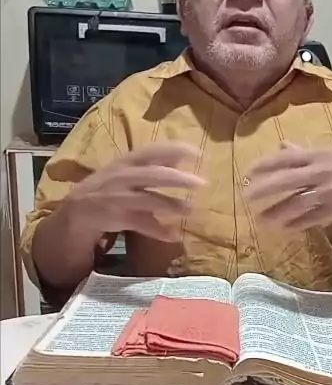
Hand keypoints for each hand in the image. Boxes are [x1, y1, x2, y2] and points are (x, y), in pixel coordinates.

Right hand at [63, 142, 204, 241]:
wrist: (78, 209)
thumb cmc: (109, 186)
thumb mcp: (127, 170)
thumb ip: (152, 164)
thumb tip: (180, 158)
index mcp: (125, 162)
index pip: (151, 151)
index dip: (173, 149)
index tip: (197, 152)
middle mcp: (122, 177)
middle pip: (152, 175)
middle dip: (176, 178)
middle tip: (201, 182)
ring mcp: (118, 198)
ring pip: (148, 200)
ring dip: (171, 205)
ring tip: (191, 209)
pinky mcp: (116, 218)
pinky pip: (141, 224)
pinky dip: (158, 230)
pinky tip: (174, 235)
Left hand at [245, 142, 331, 229]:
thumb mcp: (328, 154)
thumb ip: (303, 152)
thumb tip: (282, 145)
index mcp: (318, 156)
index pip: (286, 159)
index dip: (265, 165)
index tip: (248, 172)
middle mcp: (320, 172)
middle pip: (286, 181)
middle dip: (264, 189)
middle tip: (245, 196)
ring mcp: (327, 192)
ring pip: (296, 203)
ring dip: (277, 212)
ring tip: (262, 219)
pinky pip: (310, 219)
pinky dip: (296, 224)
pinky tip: (284, 228)